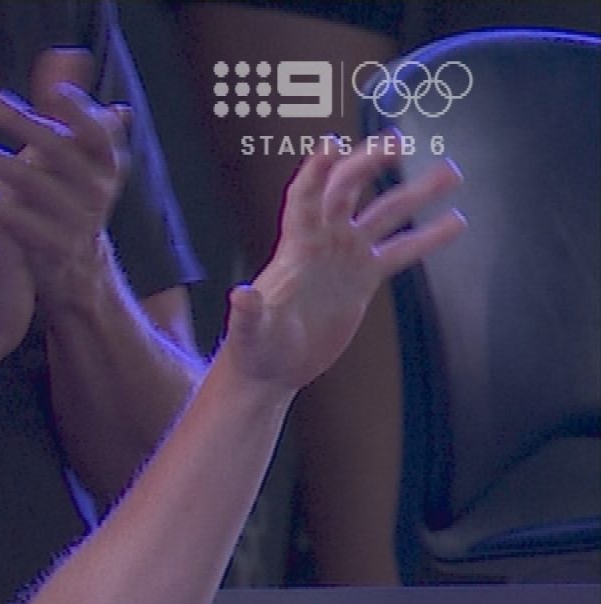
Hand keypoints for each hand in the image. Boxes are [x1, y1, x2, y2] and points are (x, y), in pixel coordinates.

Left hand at [0, 49, 128, 307]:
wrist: (76, 271)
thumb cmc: (68, 201)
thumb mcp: (74, 159)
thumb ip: (64, 113)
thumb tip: (63, 58)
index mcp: (107, 164)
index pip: (99, 133)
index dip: (78, 112)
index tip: (52, 93)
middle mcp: (97, 191)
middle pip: (58, 150)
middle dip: (19, 122)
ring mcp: (75, 222)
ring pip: (31, 184)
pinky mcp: (48, 249)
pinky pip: (15, 221)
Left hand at [224, 144, 461, 391]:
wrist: (273, 368)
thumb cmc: (255, 349)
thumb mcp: (251, 333)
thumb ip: (248, 314)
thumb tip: (241, 295)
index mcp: (296, 248)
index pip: (306, 199)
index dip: (317, 171)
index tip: (332, 144)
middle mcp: (323, 242)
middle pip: (348, 190)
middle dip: (370, 163)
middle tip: (398, 143)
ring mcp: (345, 256)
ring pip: (385, 214)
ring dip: (416, 193)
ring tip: (450, 172)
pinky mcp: (363, 277)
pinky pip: (401, 251)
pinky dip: (428, 237)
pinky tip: (456, 222)